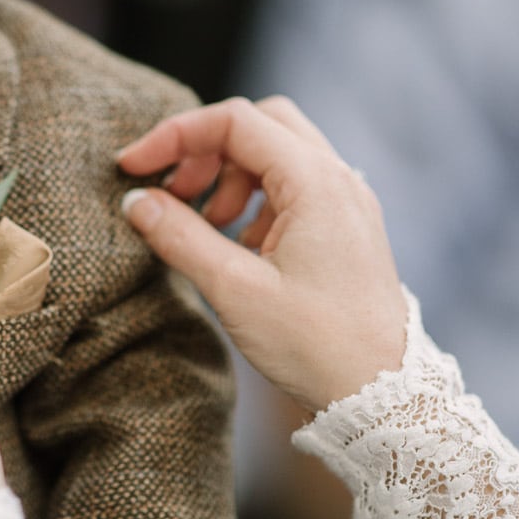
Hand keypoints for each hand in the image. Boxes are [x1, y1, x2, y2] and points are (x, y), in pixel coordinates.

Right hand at [116, 96, 405, 412]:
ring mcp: (348, 203)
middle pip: (261, 125)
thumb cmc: (316, 345)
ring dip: (230, 176)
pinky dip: (256, 201)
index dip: (175, 136)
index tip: (134, 167)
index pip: (235, 122)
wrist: (384, 396)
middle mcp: (338, 180)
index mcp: (316, 182)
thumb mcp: (234, 290)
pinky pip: (295, 189)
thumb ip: (180, 237)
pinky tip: (240, 247)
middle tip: (174, 192)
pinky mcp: (347, 229)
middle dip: (207, 149)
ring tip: (207, 226)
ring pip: (278, 154)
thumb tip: (136, 201)